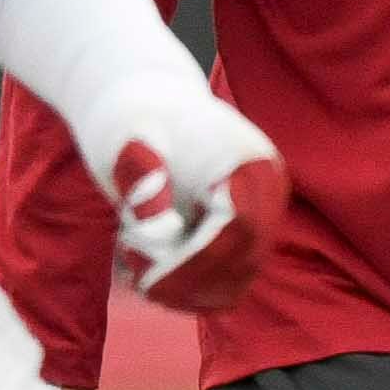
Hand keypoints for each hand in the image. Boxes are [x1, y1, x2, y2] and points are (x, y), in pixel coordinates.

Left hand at [100, 90, 289, 314]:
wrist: (143, 100)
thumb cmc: (131, 115)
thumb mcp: (122, 139)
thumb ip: (140, 180)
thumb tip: (163, 229)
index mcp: (250, 162)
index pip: (239, 232)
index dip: (194, 265)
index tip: (144, 274)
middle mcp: (267, 190)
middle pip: (242, 264)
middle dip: (185, 280)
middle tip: (130, 264)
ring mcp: (260, 213)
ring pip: (234, 282)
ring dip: (184, 289)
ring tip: (135, 257)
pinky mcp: (243, 233)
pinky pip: (224, 282)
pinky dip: (187, 288)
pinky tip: (149, 266)